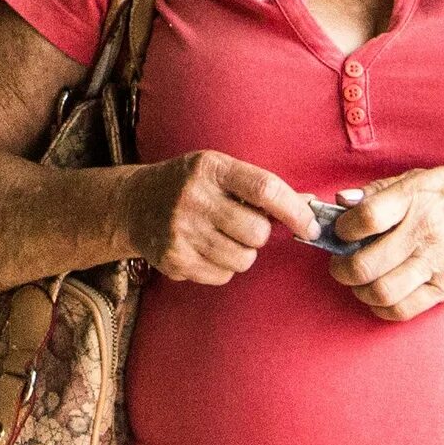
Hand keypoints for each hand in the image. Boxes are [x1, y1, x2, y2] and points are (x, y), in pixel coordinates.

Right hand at [118, 151, 318, 285]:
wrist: (133, 204)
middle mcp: (193, 197)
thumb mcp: (219, 171)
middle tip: (244, 227)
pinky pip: (221, 276)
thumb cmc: (188, 184)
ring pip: (242, 259)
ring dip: (241, 253)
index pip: (265, 189)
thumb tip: (309, 205)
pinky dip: (221, 267)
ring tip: (220, 237)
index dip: (295, 211)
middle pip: (257, 232)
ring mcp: (180, 231)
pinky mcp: (173, 259)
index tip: (310, 225)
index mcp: (211, 168)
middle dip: (259, 235)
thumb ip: (259, 187)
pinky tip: (203, 249)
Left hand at [328, 167, 443, 320]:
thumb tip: (341, 201)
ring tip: (359, 281)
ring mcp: (438, 264)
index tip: (341, 232)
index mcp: (417, 199)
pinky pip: (404, 309)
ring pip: (382, 292)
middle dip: (341, 269)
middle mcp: (426, 233)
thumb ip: (380, 189)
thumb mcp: (424, 177)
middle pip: (366, 265)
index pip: (366, 219)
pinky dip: (382, 308)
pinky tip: (380, 295)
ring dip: (359, 291)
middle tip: (339, 265)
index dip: (342, 229)